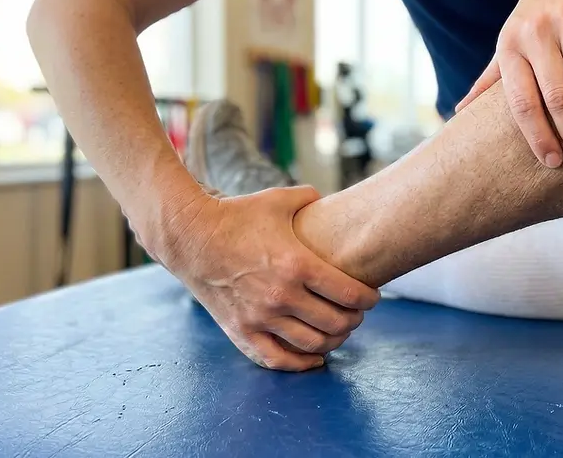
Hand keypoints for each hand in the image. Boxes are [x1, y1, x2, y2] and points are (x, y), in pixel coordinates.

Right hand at [147, 185, 380, 371]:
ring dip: (334, 340)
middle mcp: (281, 295)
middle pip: (336, 322)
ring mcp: (260, 317)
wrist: (190, 236)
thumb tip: (331, 201)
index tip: (372, 297)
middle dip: (355, 320)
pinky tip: (315, 358)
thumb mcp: (279, 200)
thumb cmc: (236, 216)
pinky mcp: (241, 331)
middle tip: (357, 313)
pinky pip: (277, 359)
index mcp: (297, 265)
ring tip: (339, 330)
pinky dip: (301, 364)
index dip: (368, 299)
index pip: (349, 294)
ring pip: (312, 344)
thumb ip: (311, 199)